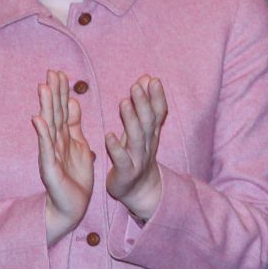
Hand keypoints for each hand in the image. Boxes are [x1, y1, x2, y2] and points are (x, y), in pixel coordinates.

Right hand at [32, 70, 95, 244]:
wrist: (71, 206)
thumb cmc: (74, 178)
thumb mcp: (79, 145)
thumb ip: (75, 125)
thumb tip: (74, 102)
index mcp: (65, 137)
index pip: (64, 109)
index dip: (62, 92)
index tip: (60, 72)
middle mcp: (55, 142)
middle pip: (55, 112)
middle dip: (54, 92)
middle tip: (51, 72)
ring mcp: (51, 153)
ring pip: (48, 126)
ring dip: (46, 107)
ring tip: (43, 88)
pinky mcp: (49, 167)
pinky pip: (46, 148)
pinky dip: (42, 134)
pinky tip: (38, 120)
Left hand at [100, 75, 167, 223]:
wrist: (139, 189)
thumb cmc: (137, 155)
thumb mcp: (142, 130)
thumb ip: (144, 106)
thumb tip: (147, 79)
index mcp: (151, 133)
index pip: (158, 112)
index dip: (156, 97)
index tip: (152, 79)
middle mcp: (148, 144)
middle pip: (148, 121)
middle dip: (144, 103)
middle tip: (137, 85)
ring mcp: (138, 158)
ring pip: (136, 137)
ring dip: (131, 119)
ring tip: (123, 102)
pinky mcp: (127, 171)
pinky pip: (122, 159)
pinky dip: (116, 147)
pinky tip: (109, 136)